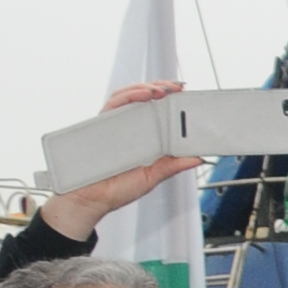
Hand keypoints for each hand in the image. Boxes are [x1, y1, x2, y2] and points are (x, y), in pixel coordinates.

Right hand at [38, 80, 201, 240]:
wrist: (89, 200)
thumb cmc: (116, 189)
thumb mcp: (152, 177)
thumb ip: (173, 166)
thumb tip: (197, 157)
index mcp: (143, 138)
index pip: (157, 112)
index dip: (171, 100)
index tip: (185, 94)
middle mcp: (129, 128)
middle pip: (143, 99)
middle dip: (162, 88)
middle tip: (178, 87)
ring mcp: (114, 125)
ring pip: (129, 96)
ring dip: (147, 87)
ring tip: (163, 89)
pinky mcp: (101, 125)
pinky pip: (114, 104)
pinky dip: (130, 95)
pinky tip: (144, 94)